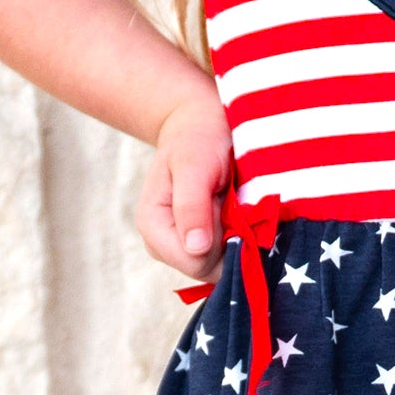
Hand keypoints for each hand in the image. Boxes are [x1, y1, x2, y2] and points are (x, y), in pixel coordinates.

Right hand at [137, 94, 233, 277]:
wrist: (201, 124)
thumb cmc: (197, 138)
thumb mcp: (195, 164)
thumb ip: (193, 205)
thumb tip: (196, 248)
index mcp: (153, 226)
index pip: (196, 262)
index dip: (223, 242)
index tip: (230, 207)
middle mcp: (164, 243)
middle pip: (210, 269)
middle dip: (232, 241)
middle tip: (233, 202)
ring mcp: (184, 246)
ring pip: (222, 266)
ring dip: (239, 239)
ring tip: (235, 204)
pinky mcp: (202, 245)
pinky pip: (228, 258)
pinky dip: (242, 238)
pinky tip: (238, 213)